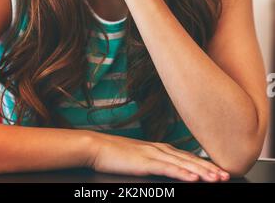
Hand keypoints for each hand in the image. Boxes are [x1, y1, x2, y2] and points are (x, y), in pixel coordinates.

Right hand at [87, 132, 229, 181]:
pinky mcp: (144, 162)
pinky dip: (182, 172)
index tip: (219, 170)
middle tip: (226, 175)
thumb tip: (166, 168)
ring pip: (183, 164)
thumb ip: (154, 161)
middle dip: (209, 168)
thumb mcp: (139, 158)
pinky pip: (167, 168)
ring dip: (202, 171)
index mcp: (159, 148)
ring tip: (217, 178)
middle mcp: (160, 149)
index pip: (187, 157)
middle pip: (189, 159)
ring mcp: (153, 154)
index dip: (204, 164)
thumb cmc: (115, 154)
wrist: (96, 146)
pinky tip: (193, 178)